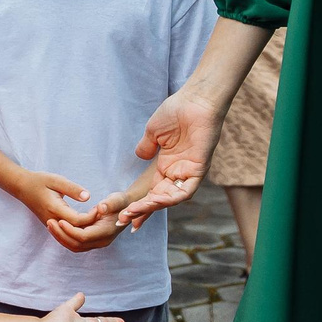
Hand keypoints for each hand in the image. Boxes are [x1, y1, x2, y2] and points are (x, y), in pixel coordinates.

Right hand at [12, 169, 91, 230]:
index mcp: (54, 208)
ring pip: (71, 237)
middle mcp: (52, 220)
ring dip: (85, 232)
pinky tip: (88, 224)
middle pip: (75, 232)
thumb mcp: (56, 180)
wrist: (22, 187)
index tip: (99, 208)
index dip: (90, 217)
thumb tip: (88, 197)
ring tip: (97, 222)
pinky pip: (67, 234)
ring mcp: (51, 224)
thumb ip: (72, 189)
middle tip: (102, 218)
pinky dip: (78, 232)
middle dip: (91, 227)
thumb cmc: (40, 181)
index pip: (76, 220)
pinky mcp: (51, 226)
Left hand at [47, 206, 128, 251]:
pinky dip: (65, 237)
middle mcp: (102, 241)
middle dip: (62, 235)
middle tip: (49, 222)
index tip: (59, 220)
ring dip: (61, 237)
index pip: (84, 236)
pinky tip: (56, 227)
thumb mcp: (117, 199)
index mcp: (107, 232)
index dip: (70, 230)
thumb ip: (110, 203)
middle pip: (77, 244)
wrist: (126, 208)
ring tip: (50, 225)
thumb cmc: (121, 202)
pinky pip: (76, 243)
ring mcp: (97, 243)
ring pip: (75, 246)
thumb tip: (100, 208)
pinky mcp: (92, 241)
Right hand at [116, 89, 219, 228]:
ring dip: (152, 207)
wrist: (194, 101)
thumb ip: (146, 147)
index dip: (139, 205)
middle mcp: (177, 172)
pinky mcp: (199, 169)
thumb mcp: (153, 132)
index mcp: (167, 165)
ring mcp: (188, 172)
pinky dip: (171, 198)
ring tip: (134, 212)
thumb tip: (139, 156)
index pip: (152, 191)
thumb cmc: (175, 111)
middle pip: (158, 199)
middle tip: (122, 220)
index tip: (124, 216)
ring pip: (171, 198)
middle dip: (141, 211)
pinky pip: (186, 190)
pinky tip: (155, 201)